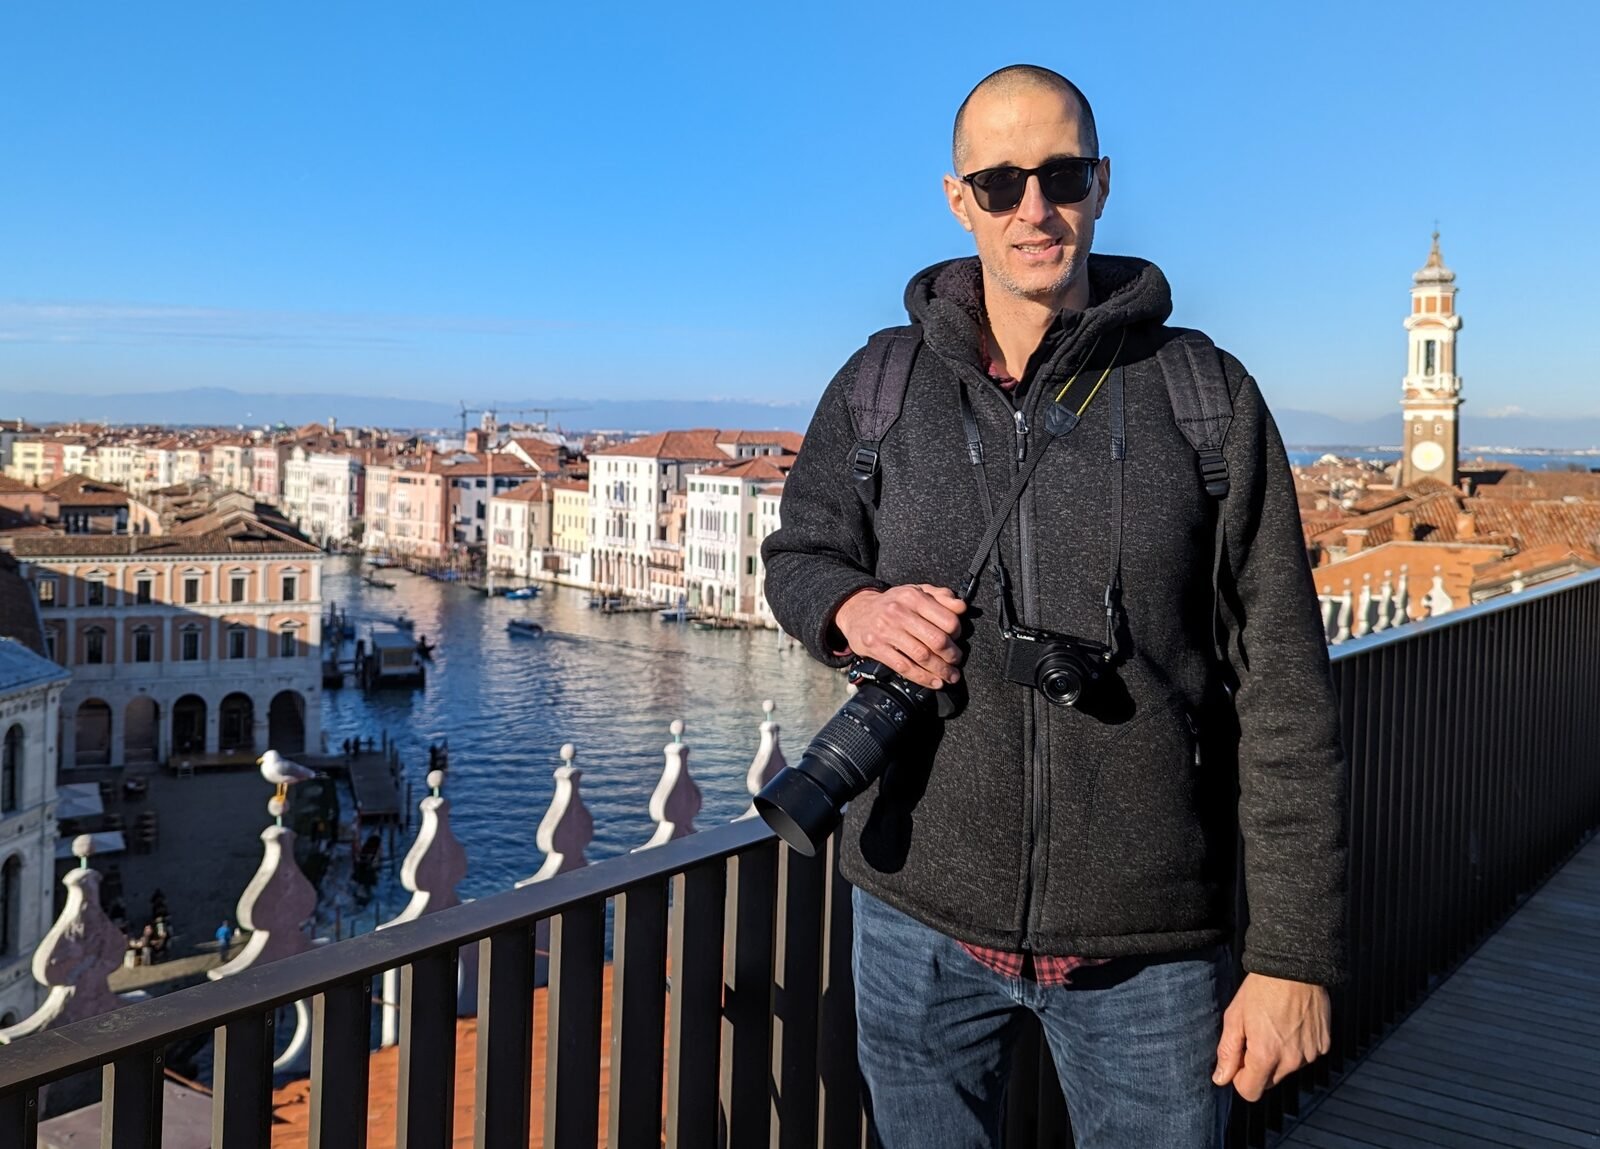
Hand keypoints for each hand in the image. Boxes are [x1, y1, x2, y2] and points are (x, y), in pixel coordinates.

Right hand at [834, 584, 966, 689]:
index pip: (947, 619)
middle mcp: (899, 612)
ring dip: (941, 670)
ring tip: (950, 676)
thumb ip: (941, 596)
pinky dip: (923, 678)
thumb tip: (961, 607)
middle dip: (951, 656)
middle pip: (936, 640)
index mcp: (913, 597)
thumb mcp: (916, 591)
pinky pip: (904, 667)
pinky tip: (934, 682)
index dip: (958, 633)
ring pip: (922, 656)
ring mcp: (886, 631)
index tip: (958, 640)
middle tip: (956, 662)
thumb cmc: (892, 603)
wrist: (856, 610)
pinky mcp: (876, 647)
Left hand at [1212, 973, 1330, 1100]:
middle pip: (1269, 1081)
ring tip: (1274, 1024)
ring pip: (1288, 1068)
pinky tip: (1292, 1023)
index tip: (1239, 1057)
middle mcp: (1291, 1061)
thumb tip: (1220, 1079)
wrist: (1295, 967)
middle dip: (1258, 1066)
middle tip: (1254, 1035)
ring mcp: (1310, 1054)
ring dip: (1279, 1056)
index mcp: (1266, 1056)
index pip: (1250, 1092)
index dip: (1240, 1077)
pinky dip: (1297, 1046)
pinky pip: (1306, 1056)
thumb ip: (1227, 1052)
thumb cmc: (1260, 989)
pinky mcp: (1323, 1045)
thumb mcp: (1235, 1017)